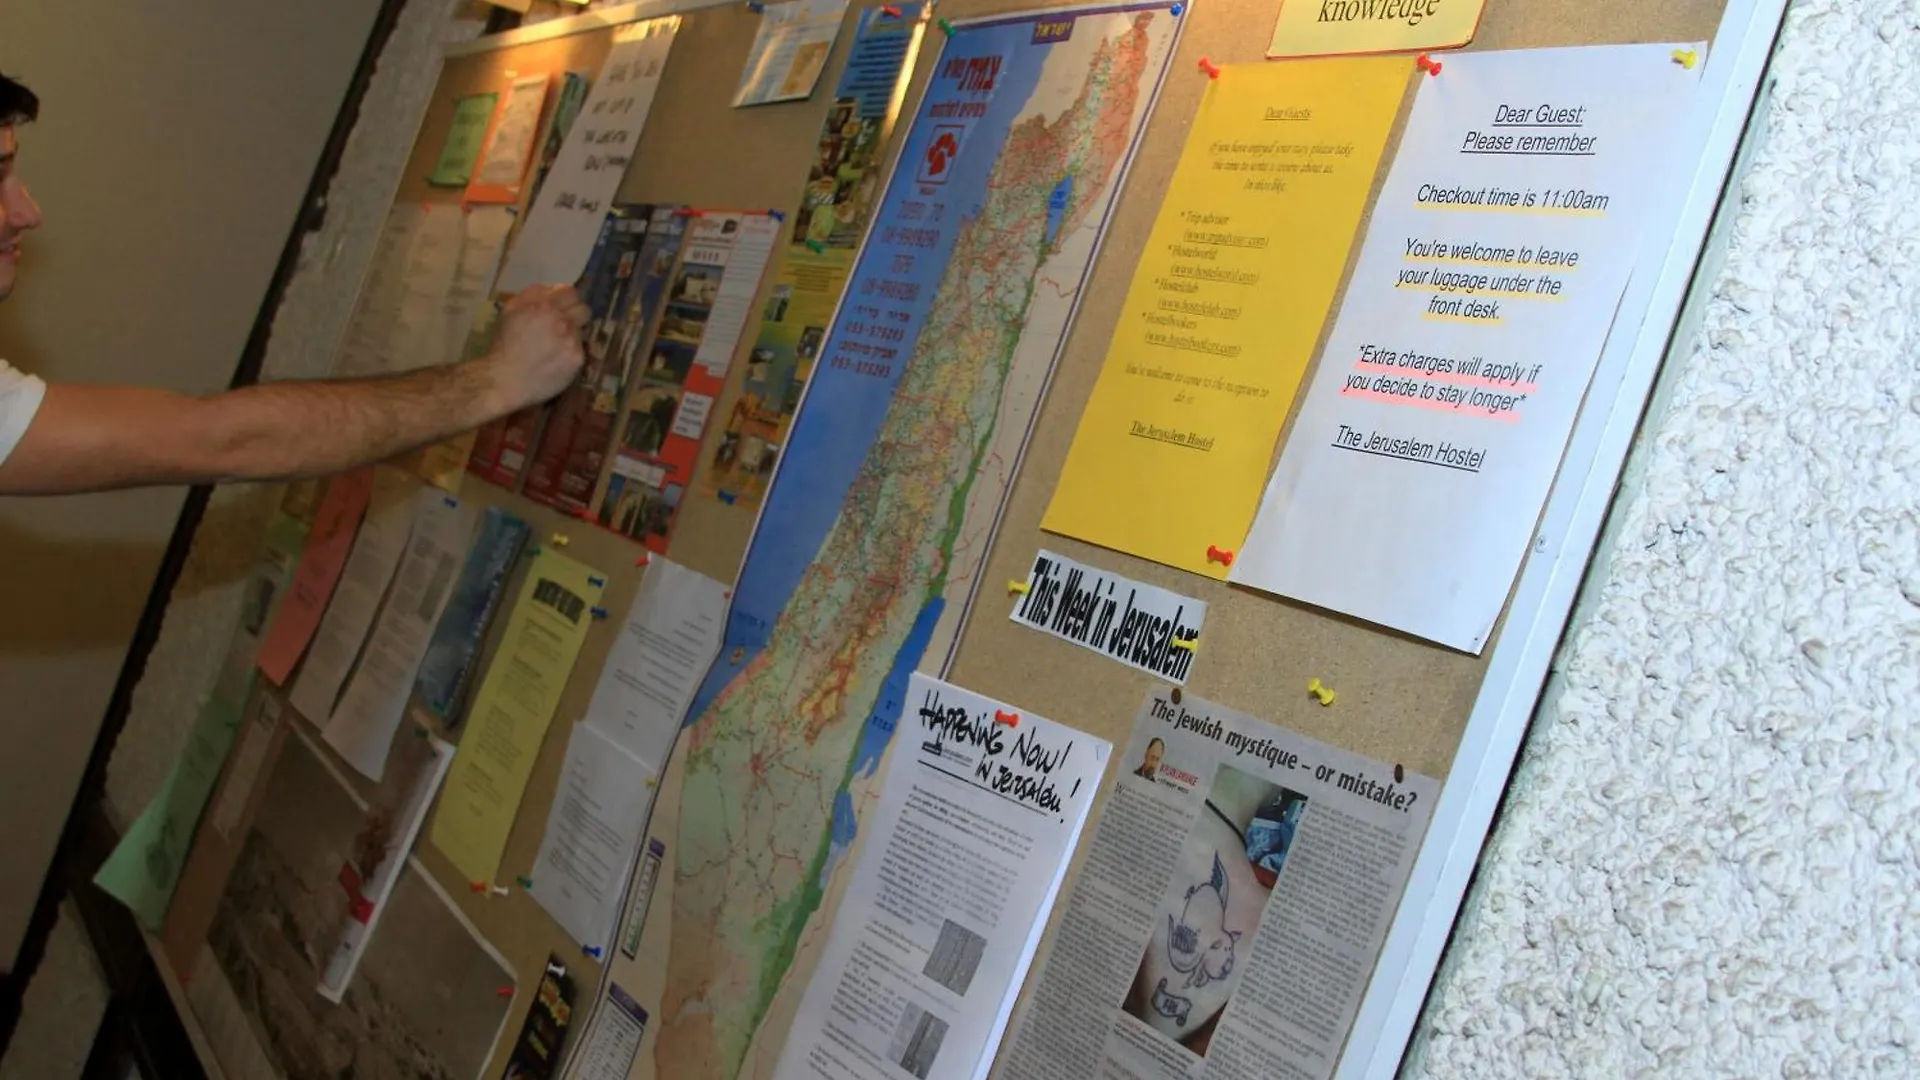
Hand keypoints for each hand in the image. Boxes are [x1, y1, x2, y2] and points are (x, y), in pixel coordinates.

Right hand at [488, 284, 589, 410]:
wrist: (505, 379)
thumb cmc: (503, 344)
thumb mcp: (510, 310)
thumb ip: (533, 294)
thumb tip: (552, 289)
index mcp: (544, 305)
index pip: (571, 292)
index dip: (567, 299)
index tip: (562, 307)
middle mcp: (561, 320)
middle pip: (584, 309)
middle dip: (576, 315)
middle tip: (564, 325)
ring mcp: (572, 340)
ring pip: (582, 330)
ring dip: (571, 335)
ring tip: (554, 346)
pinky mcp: (577, 358)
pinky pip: (580, 350)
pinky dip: (570, 353)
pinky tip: (556, 360)